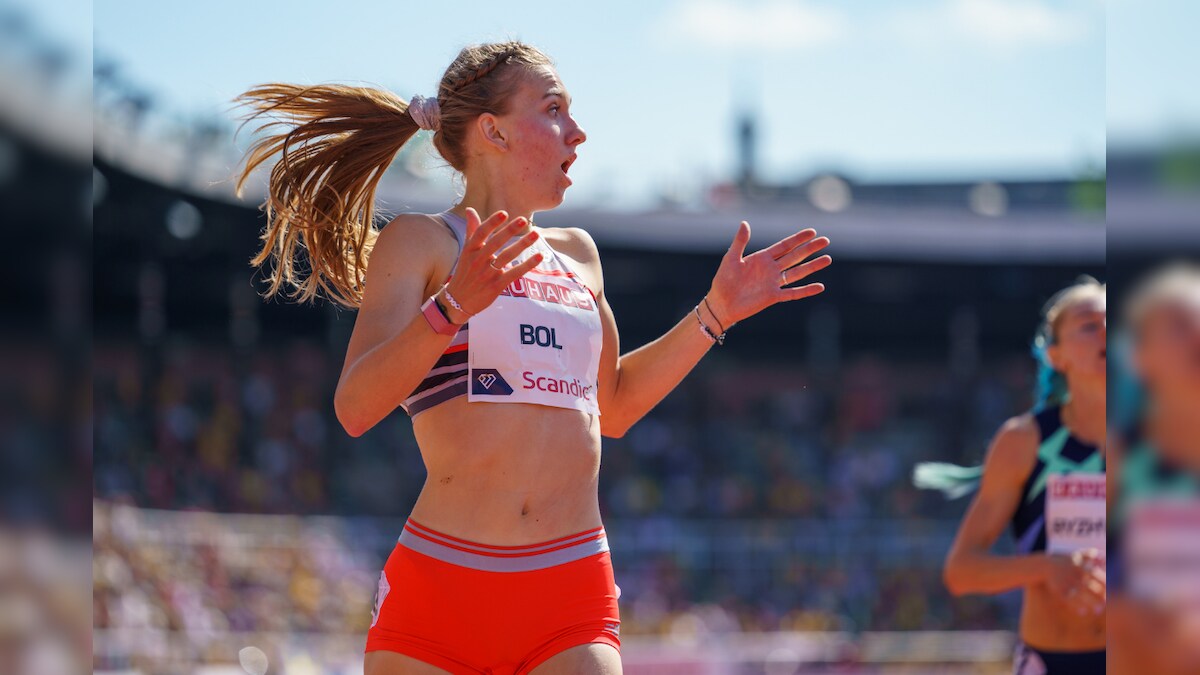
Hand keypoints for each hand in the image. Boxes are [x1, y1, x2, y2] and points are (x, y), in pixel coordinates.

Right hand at [441, 207, 543, 321]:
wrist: (458, 300)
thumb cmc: (465, 272)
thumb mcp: (466, 251)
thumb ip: (471, 230)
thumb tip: (470, 210)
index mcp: (470, 250)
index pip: (481, 233)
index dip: (492, 223)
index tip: (504, 213)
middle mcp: (478, 260)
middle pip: (496, 243)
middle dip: (510, 230)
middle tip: (523, 220)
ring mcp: (488, 273)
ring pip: (507, 256)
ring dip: (523, 244)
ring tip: (536, 234)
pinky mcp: (497, 285)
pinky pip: (515, 273)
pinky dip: (528, 264)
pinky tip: (539, 256)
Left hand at [705, 221, 831, 325]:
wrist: (720, 304)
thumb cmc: (723, 280)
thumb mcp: (731, 258)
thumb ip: (740, 242)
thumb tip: (745, 223)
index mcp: (762, 258)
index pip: (784, 246)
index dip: (798, 239)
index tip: (812, 232)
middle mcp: (771, 269)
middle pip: (795, 256)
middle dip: (810, 249)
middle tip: (826, 241)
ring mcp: (773, 283)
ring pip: (797, 273)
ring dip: (812, 266)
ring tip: (827, 259)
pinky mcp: (773, 297)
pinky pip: (792, 293)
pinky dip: (806, 290)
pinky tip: (819, 286)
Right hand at [1041, 549, 1105, 616]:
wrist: (1043, 565)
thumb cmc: (1063, 561)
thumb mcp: (1076, 555)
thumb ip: (1090, 555)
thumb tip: (1104, 554)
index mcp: (1080, 566)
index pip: (1097, 576)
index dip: (1105, 585)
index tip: (1112, 592)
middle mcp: (1074, 575)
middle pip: (1090, 586)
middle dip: (1100, 596)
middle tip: (1108, 603)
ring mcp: (1066, 582)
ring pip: (1081, 595)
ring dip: (1091, 603)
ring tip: (1099, 610)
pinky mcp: (1058, 590)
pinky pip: (1069, 600)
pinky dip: (1076, 607)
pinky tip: (1083, 612)